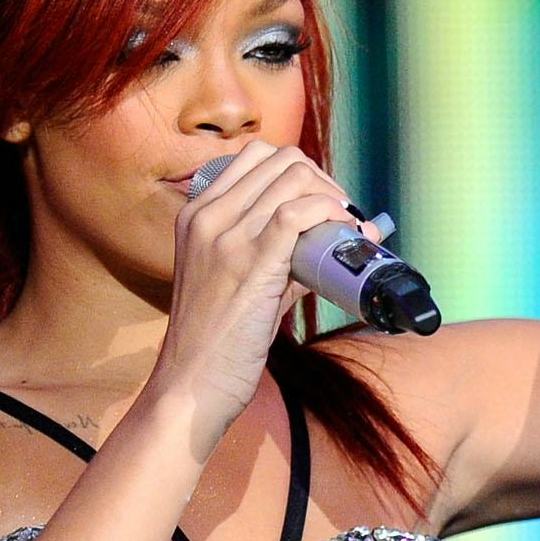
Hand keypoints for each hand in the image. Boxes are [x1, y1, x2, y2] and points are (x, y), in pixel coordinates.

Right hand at [151, 141, 367, 456]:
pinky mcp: (250, 262)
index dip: (301, 171)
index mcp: (197, 213)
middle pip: (279, 159)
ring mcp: (225, 236)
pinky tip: (345, 234)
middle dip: (323, 180)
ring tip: (348, 227)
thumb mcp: (238, 283)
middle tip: (342, 214)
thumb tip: (332, 242)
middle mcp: (207, 216)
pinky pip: (297, 213)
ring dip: (333, 197)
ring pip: (293, 179)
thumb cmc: (217, 340)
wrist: (191, 384)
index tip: (323, 200)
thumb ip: (279, 257)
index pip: (256, 156)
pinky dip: (330, 215)